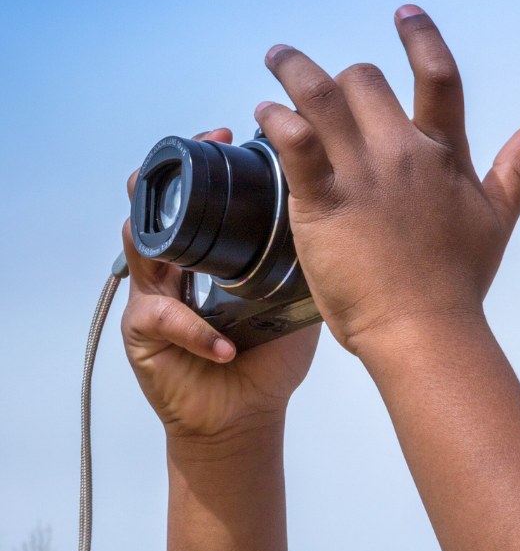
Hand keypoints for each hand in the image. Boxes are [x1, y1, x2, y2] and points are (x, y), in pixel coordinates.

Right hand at [121, 129, 319, 441]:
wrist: (247, 415)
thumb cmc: (269, 361)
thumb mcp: (293, 302)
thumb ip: (304, 263)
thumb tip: (344, 218)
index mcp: (206, 255)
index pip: (193, 195)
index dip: (202, 162)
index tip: (225, 135)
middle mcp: (173, 268)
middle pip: (155, 205)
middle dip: (169, 177)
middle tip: (198, 154)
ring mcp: (152, 297)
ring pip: (143, 248)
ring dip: (168, 240)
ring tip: (188, 239)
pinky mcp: (144, 335)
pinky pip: (166, 320)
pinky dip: (199, 332)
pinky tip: (228, 346)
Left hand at [254, 7, 519, 354]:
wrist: (425, 331)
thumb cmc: (458, 285)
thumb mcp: (496, 221)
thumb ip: (517, 170)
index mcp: (444, 158)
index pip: (438, 77)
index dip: (421, 37)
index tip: (405, 14)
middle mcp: (404, 155)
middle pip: (366, 80)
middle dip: (342, 76)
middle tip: (320, 82)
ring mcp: (362, 177)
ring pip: (320, 93)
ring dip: (293, 69)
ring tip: (278, 61)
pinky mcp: (322, 202)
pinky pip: (293, 139)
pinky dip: (276, 118)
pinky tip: (266, 115)